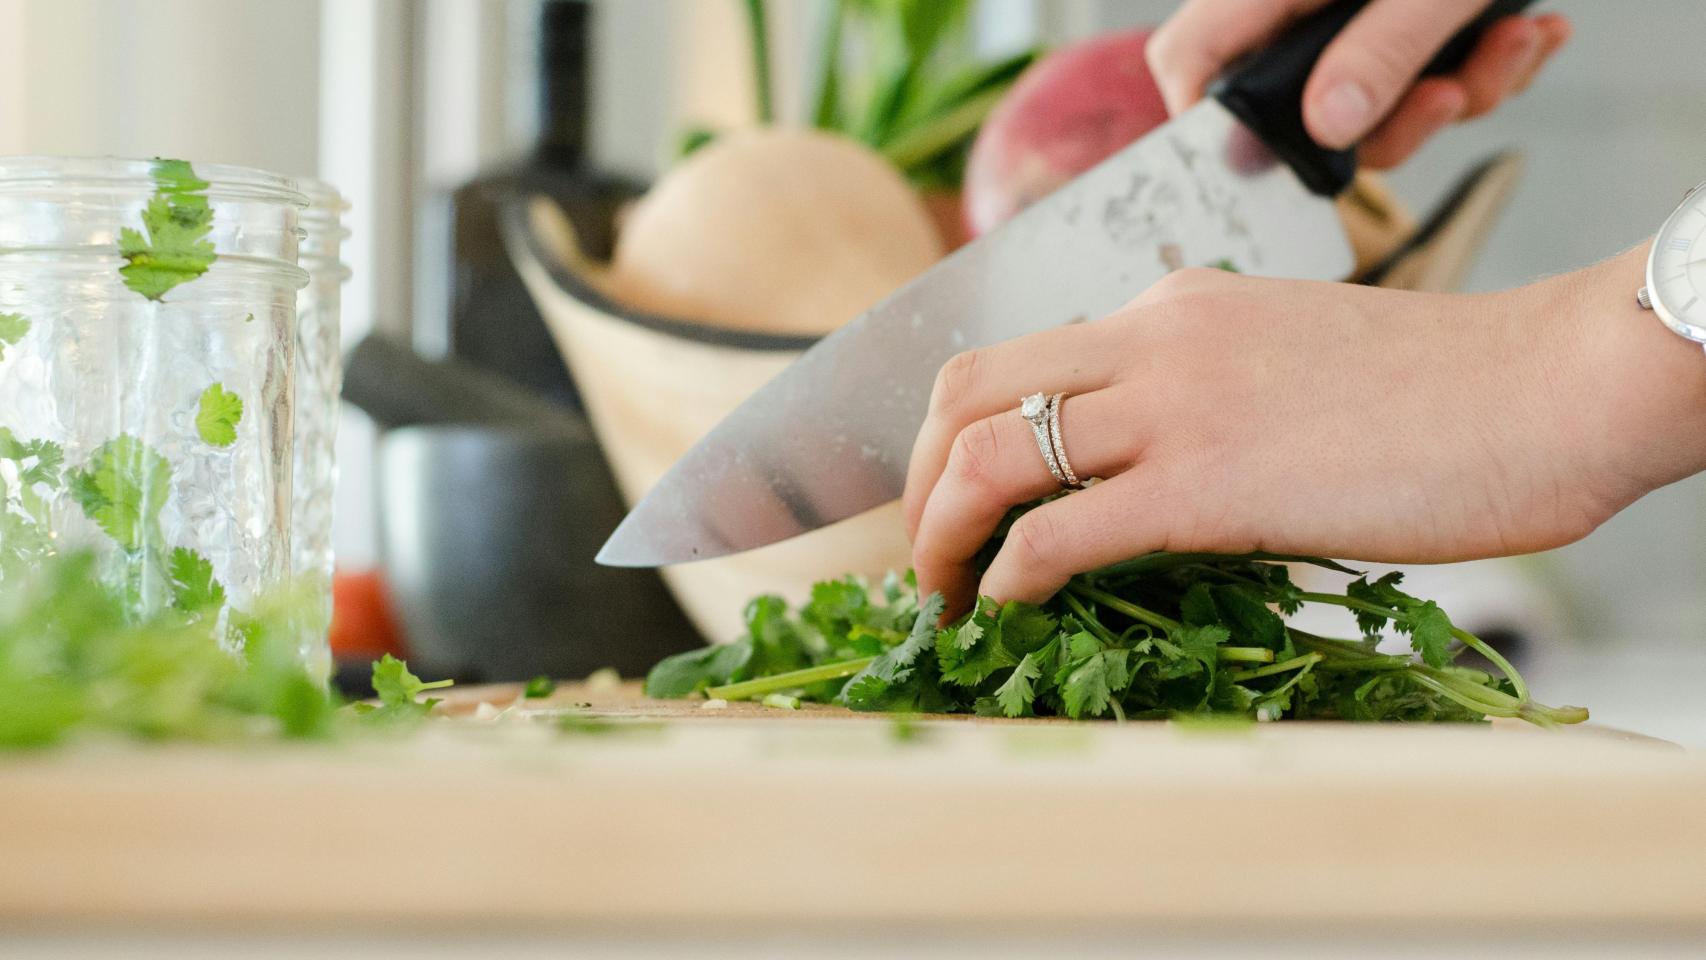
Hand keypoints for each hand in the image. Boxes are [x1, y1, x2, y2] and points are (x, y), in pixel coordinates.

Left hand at [903, 246, 1705, 613]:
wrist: (1546, 388)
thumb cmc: (1437, 393)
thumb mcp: (1283, 359)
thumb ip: (1198, 395)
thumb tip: (1137, 475)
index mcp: (1167, 309)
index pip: (1011, 358)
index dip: (950, 435)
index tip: (950, 501)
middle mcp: (1150, 339)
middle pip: (964, 392)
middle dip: (916, 482)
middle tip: (924, 555)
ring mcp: (1173, 406)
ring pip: (988, 457)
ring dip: (939, 537)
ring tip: (942, 598)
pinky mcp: (1208, 484)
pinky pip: (1059, 533)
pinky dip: (1007, 576)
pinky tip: (1008, 608)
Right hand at [1146, 0, 1572, 167]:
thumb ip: (1383, 48)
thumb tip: (1331, 130)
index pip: (1194, 59)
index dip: (1211, 124)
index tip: (1269, 167)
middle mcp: (1304, 4)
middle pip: (1304, 106)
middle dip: (1396, 121)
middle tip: (1449, 95)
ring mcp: (1355, 11)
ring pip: (1380, 100)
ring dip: (1462, 89)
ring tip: (1517, 39)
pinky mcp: (1409, 15)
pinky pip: (1430, 72)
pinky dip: (1487, 63)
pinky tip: (1533, 29)